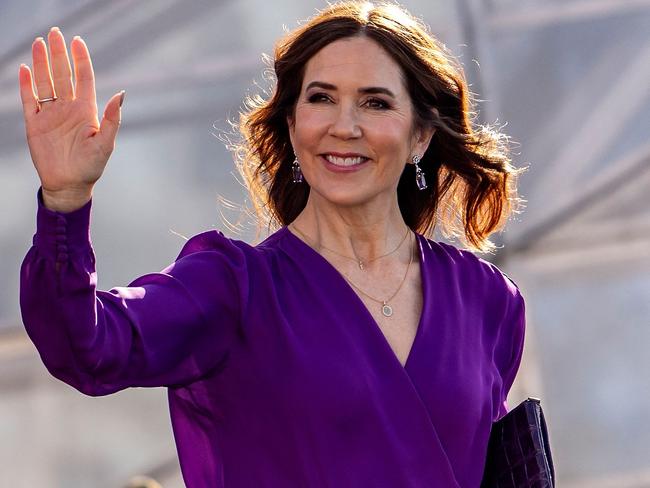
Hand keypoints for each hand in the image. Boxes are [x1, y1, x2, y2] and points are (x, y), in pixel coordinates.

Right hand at [18, 27, 123, 211]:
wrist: (69, 185)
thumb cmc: (91, 167)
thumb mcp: (106, 143)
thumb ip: (113, 119)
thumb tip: (121, 94)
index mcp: (86, 111)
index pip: (83, 78)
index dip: (80, 59)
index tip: (77, 40)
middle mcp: (68, 109)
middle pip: (62, 75)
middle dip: (59, 54)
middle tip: (55, 33)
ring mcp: (51, 115)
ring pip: (45, 83)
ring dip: (41, 64)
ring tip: (39, 43)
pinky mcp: (35, 124)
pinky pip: (29, 100)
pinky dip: (27, 85)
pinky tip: (25, 68)